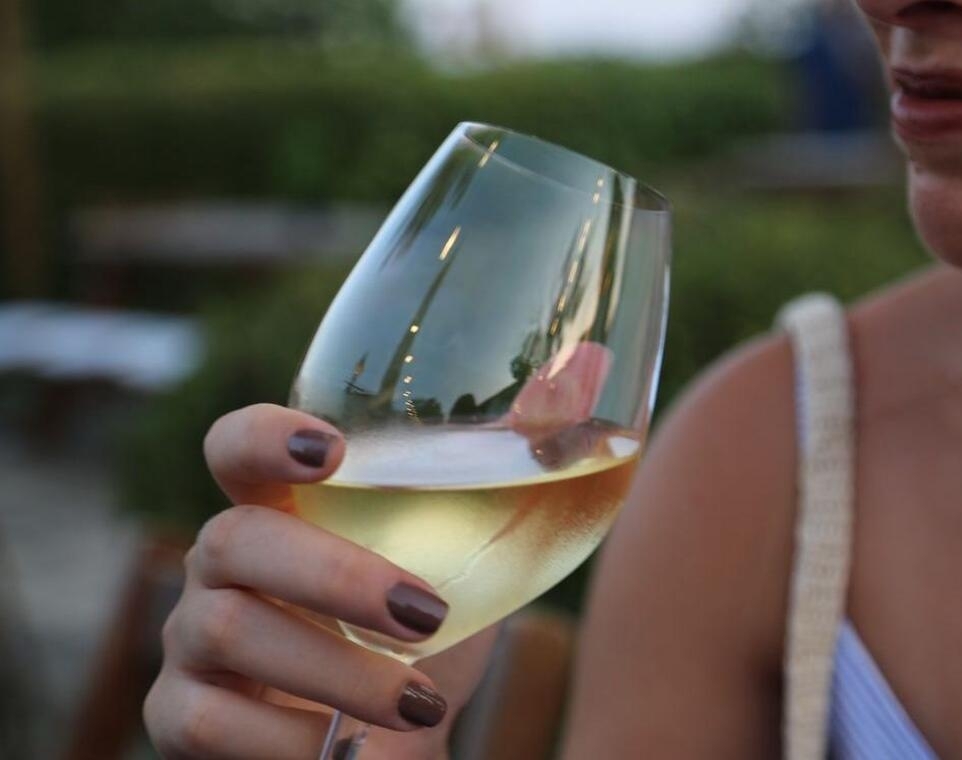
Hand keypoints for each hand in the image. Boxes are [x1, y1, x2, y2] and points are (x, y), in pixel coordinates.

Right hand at [144, 404, 494, 758]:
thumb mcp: (471, 569)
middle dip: (333, 576)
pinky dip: (286, 740)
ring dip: (334, 669)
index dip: (264, 435)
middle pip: (235, 539)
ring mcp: (189, 640)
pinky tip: (342, 752)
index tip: (331, 447)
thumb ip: (510, 494)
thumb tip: (579, 395)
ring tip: (419, 701)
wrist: (393, 747)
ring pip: (224, 631)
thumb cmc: (424, 645)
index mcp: (281, 512)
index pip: (238, 448)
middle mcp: (222, 565)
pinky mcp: (178, 717)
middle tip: (425, 614)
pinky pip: (207, 721)